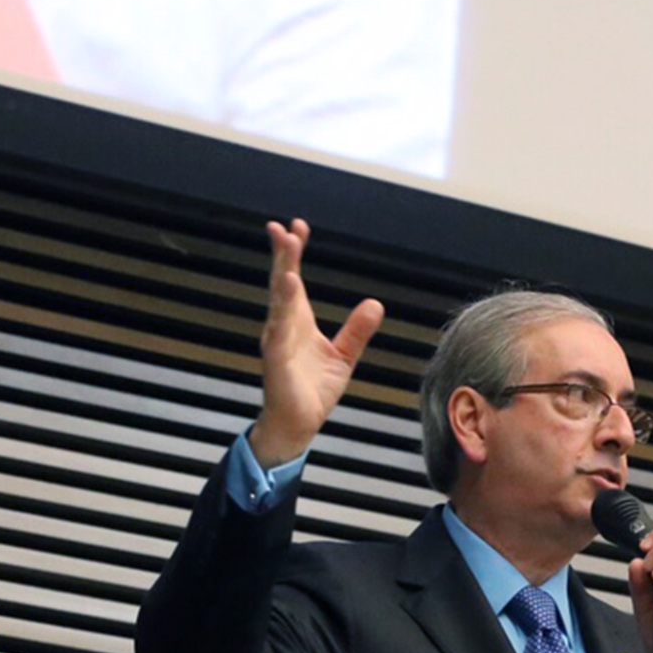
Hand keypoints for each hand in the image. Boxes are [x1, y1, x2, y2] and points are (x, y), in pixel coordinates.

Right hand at [249, 218, 384, 466]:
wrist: (298, 424)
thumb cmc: (313, 391)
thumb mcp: (344, 356)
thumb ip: (357, 330)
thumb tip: (375, 304)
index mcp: (297, 321)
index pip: (293, 280)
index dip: (294, 254)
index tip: (299, 228)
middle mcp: (283, 326)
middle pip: (282, 283)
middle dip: (283, 255)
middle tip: (283, 228)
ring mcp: (277, 342)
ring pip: (279, 302)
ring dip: (283, 274)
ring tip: (287, 248)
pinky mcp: (277, 360)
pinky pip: (279, 332)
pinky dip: (283, 310)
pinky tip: (288, 289)